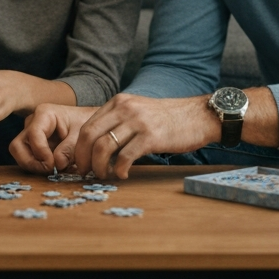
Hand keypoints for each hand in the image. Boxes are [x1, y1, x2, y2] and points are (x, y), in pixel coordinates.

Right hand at [9, 104, 96, 172]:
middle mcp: (32, 123)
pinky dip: (39, 168)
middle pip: (17, 146)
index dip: (40, 153)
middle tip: (49, 171)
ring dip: (35, 167)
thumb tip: (57, 164)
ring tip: (55, 170)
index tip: (52, 165)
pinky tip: (56, 169)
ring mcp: (30, 135)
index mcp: (44, 114)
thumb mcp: (82, 135)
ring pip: (20, 155)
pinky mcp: (33, 146)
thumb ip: (70, 149)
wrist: (90, 124)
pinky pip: (28, 160)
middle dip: (30, 163)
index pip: (33, 134)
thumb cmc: (85, 123)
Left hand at [75, 93, 217, 179]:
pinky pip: (125, 157)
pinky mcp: (150, 137)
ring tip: (104, 176)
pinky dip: (119, 170)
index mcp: (118, 102)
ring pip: (103, 147)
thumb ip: (118, 122)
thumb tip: (97, 147)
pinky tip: (122, 175)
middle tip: (85, 173)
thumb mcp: (138, 111)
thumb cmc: (168, 119)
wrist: (199, 116)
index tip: (80, 163)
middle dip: (83, 158)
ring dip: (99, 167)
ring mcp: (137, 122)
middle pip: (89, 136)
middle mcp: (124, 108)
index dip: (79, 148)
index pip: (87, 126)